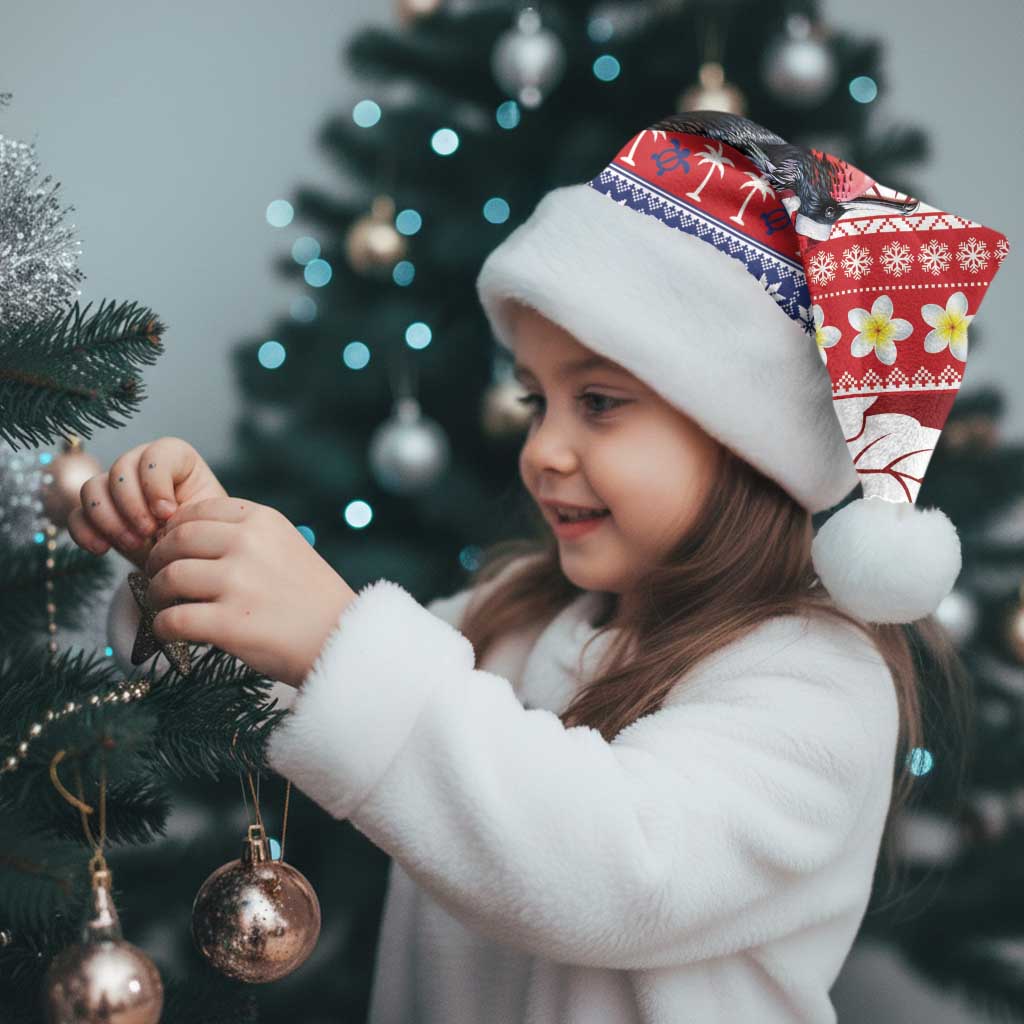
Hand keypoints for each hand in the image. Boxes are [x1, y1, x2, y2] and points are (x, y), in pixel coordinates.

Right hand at [67, 437, 227, 570]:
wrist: (188, 560)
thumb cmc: (203, 534)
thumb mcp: (206, 520)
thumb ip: (189, 510)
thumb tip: (163, 516)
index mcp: (176, 459)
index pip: (156, 454)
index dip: (156, 483)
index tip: (168, 513)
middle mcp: (141, 466)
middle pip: (120, 469)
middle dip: (132, 505)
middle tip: (148, 533)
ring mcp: (115, 488)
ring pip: (92, 488)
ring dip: (109, 519)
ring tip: (133, 544)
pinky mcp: (97, 514)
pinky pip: (76, 515)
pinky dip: (85, 532)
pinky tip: (102, 549)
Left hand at [142, 496, 357, 687]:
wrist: (342, 639)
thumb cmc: (312, 598)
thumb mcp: (287, 546)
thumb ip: (246, 536)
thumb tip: (185, 537)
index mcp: (263, 520)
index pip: (198, 511)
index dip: (175, 530)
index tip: (172, 547)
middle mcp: (248, 544)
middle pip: (176, 541)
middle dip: (158, 560)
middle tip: (157, 577)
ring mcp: (238, 583)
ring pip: (169, 578)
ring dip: (157, 594)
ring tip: (165, 605)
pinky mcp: (229, 623)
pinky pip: (172, 620)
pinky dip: (163, 628)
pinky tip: (170, 632)